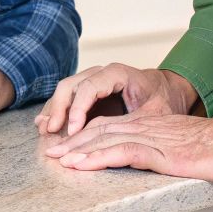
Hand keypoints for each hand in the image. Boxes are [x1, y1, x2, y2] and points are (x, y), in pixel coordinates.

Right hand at [34, 63, 197, 136]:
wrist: (168, 92)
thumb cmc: (164, 102)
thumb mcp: (154, 114)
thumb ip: (131, 122)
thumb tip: (105, 138)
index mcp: (117, 73)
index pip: (89, 88)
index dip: (78, 110)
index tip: (73, 131)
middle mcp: (101, 73)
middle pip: (71, 85)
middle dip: (59, 109)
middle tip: (50, 130)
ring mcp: (93, 80)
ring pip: (65, 90)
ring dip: (54, 110)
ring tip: (44, 129)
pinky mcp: (89, 92)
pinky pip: (68, 98)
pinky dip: (58, 111)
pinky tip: (47, 125)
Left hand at [43, 113, 212, 180]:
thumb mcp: (180, 145)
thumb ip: (160, 148)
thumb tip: (144, 158)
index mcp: (149, 124)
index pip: (107, 126)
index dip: (83, 134)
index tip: (65, 144)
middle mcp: (145, 126)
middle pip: (99, 130)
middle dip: (73, 140)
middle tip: (50, 150)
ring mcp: (150, 137)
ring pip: (105, 139)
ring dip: (78, 149)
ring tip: (57, 158)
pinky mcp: (159, 151)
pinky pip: (122, 152)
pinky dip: (98, 157)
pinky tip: (82, 164)